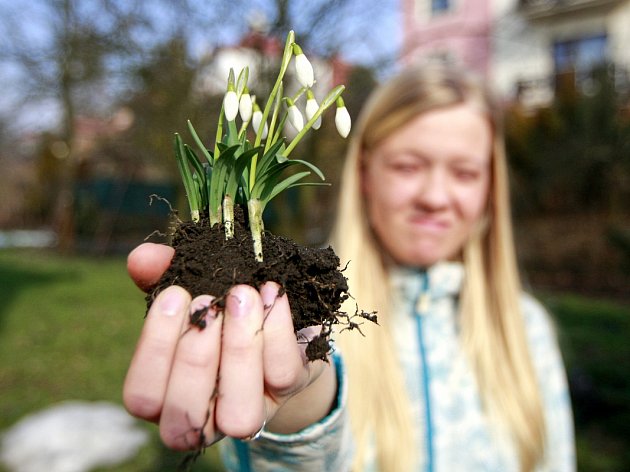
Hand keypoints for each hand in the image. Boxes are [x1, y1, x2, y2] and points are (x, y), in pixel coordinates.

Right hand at [123, 243, 336, 449]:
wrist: (279, 324)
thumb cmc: (219, 312)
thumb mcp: (189, 292)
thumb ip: (161, 275)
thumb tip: (142, 259)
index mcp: (167, 396)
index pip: (142, 397)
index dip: (156, 350)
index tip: (175, 296)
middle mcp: (204, 419)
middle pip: (185, 417)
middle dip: (196, 354)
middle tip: (210, 300)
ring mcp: (250, 411)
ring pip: (239, 414)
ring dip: (239, 349)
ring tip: (242, 296)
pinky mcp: (289, 392)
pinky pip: (283, 372)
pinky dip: (278, 329)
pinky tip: (272, 293)